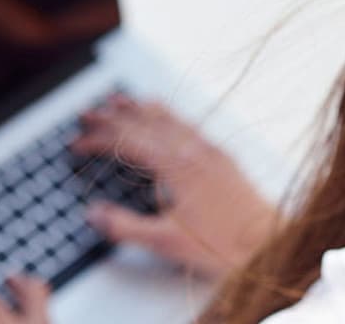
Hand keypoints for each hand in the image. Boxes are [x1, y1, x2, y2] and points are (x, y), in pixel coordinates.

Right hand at [72, 94, 275, 279]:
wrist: (268, 243)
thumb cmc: (223, 245)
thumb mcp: (166, 242)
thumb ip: (125, 227)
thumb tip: (94, 213)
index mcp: (177, 167)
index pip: (128, 143)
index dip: (98, 141)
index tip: (76, 143)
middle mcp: (194, 151)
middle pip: (146, 124)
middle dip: (113, 117)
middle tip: (88, 112)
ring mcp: (211, 152)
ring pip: (170, 119)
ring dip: (142, 109)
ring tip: (122, 100)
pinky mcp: (224, 158)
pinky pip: (190, 126)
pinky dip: (170, 116)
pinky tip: (168, 118)